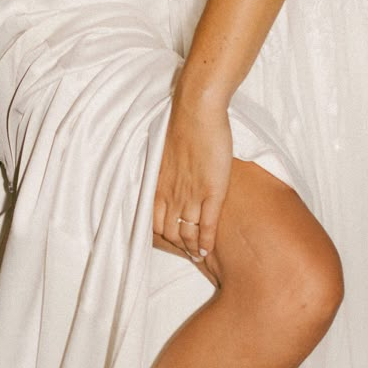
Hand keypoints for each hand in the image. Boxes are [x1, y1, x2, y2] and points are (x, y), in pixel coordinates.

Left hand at [154, 91, 232, 264]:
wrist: (196, 112)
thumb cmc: (182, 126)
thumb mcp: (166, 152)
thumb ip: (167, 169)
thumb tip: (171, 173)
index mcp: (158, 184)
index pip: (155, 222)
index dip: (163, 236)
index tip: (172, 240)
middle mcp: (171, 194)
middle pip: (170, 232)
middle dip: (178, 245)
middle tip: (187, 252)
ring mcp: (191, 194)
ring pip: (187, 232)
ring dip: (192, 248)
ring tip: (198, 255)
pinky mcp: (212, 192)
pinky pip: (207, 225)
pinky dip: (206, 241)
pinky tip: (208, 249)